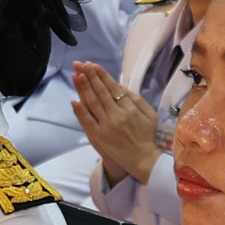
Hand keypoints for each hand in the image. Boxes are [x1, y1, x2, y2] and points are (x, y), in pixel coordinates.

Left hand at [69, 61, 164, 185]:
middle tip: (80, 64)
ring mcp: (106, 126)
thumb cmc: (148, 136)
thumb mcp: (149, 114)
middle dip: (89, 76)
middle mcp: (117, 115)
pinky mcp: (99, 137)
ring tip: (75, 75)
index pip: (113, 87)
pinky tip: (74, 100)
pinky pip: (87, 121)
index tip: (93, 65)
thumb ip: (136, 99)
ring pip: (92, 103)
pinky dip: (80, 111)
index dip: (102, 75)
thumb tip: (120, 86)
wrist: (144, 160)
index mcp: (130, 108)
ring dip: (83, 88)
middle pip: (100, 92)